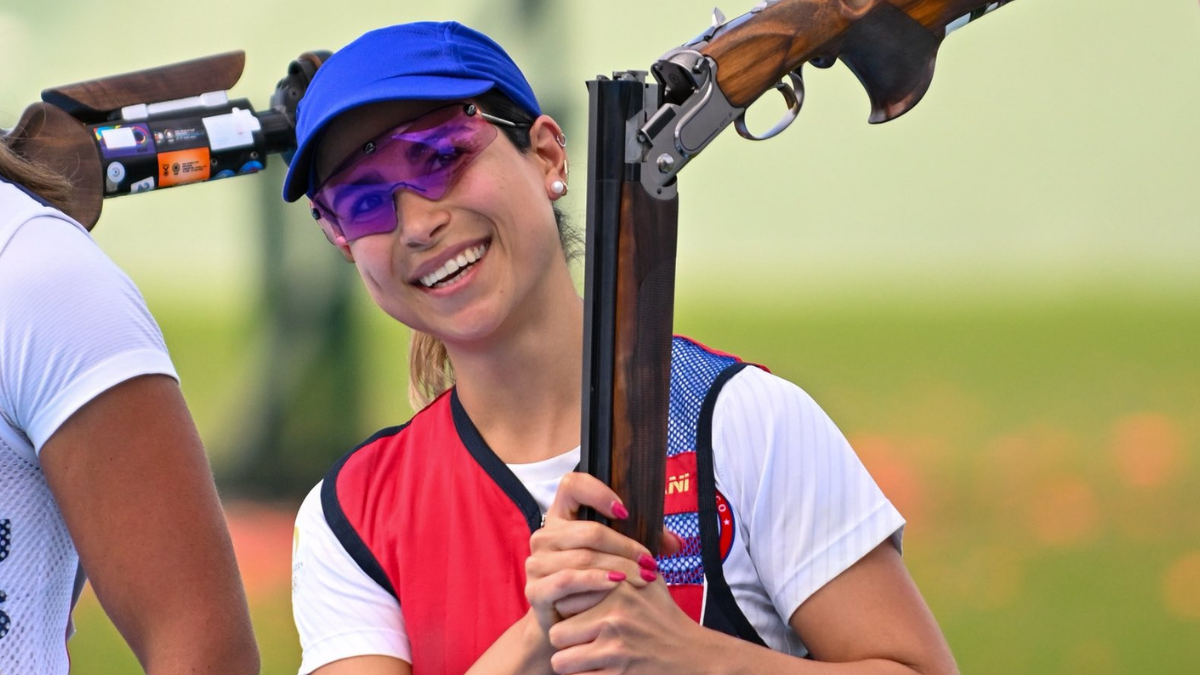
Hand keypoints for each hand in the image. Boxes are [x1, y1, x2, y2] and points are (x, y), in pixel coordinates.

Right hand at [526, 472, 680, 633]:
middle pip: (588, 531)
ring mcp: (537, 563)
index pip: (572, 484)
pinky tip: (616, 585)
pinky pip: (567, 580)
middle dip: (625, 546)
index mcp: (561, 516)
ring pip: (583, 557)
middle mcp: (545, 536)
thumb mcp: (617, 557)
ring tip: (643, 577)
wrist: (569, 627)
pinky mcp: (536, 590)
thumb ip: (643, 544)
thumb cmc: (594, 585)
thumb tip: (676, 543)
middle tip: (650, 561)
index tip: (625, 511)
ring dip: (618, 566)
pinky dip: (595, 582)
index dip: (598, 491)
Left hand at [547, 575, 705, 674]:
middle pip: (557, 632)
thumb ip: (623, 563)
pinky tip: (595, 670)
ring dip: (570, 663)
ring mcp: (616, 649)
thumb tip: (593, 545)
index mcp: (618, 589)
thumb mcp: (650, 581)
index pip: (565, 597)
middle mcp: (614, 617)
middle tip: (577, 641)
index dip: (566, 609)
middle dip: (564, 640)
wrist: (696, 655)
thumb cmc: (667, 618)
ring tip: (582, 659)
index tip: (574, 615)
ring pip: (561, 660)